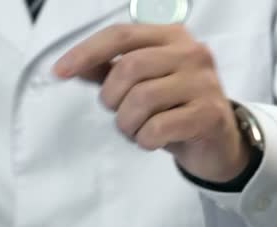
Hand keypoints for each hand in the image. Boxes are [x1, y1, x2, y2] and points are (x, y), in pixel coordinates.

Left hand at [54, 24, 250, 181]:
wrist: (217, 142)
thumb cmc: (172, 107)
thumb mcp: (140, 84)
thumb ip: (109, 70)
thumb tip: (72, 66)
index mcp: (170, 37)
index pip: (120, 35)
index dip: (86, 52)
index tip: (59, 72)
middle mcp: (190, 52)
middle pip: (129, 68)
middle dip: (112, 98)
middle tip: (118, 113)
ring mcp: (203, 82)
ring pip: (142, 99)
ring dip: (127, 123)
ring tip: (136, 128)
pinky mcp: (209, 113)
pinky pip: (158, 127)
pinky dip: (145, 139)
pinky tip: (152, 139)